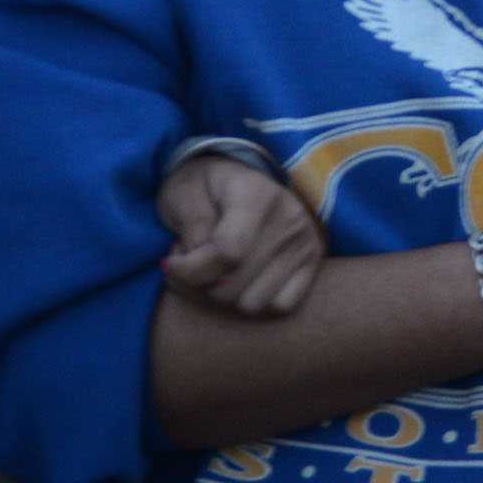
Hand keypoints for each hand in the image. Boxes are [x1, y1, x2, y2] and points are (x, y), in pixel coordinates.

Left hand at [158, 152, 324, 317]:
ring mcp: (305, 242)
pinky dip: (254, 301)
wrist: (238, 176)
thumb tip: (196, 265)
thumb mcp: (183, 192)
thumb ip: (191, 225)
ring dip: (223, 298)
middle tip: (189, 264)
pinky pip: (280, 306)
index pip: (228, 253)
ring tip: (214, 272)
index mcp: (256, 194)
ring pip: (253, 304)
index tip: (169, 262)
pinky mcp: (313, 262)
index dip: (189, 269)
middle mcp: (289, 218)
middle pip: (233, 286)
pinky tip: (240, 282)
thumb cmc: (203, 187)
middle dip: (199, 285)